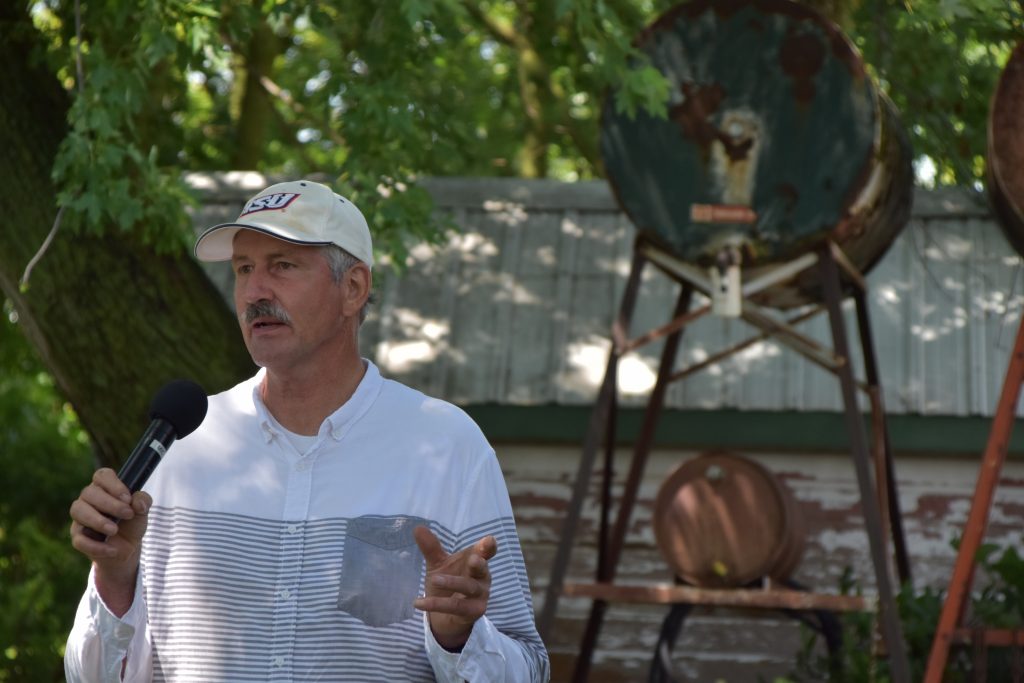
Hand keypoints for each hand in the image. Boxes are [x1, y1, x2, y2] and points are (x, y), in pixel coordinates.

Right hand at [69, 468, 151, 615]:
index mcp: (106, 491)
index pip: (101, 475)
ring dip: (98, 518)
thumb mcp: (145, 514)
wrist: (128, 556)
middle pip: (87, 492)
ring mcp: (81, 521)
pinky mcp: (79, 540)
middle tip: (127, 513)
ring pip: (77, 509)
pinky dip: (96, 543)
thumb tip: (138, 500)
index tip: (127, 495)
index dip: (112, 483)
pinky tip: (112, 547)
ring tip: (116, 530)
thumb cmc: (135, 528)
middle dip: (109, 502)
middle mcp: (89, 503)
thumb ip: (144, 502)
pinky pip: (78, 538)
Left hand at [413, 525, 496, 650]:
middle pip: (482, 569)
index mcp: (476, 561)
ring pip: (468, 588)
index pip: (485, 552)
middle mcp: (482, 577)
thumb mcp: (438, 565)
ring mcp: (480, 596)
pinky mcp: (473, 612)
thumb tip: (418, 528)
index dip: (488, 547)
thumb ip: (431, 548)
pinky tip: (418, 602)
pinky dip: (436, 604)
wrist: (446, 617)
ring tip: (433, 579)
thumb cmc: (447, 584)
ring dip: (452, 582)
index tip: (489, 540)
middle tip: (474, 559)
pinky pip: (455, 606)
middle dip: (479, 564)